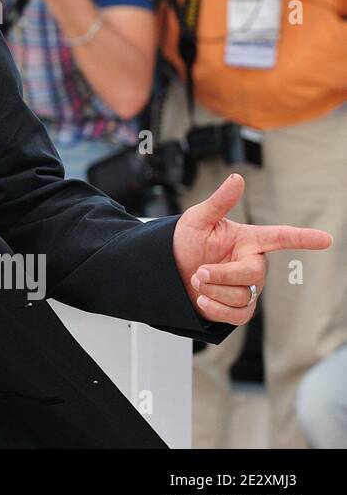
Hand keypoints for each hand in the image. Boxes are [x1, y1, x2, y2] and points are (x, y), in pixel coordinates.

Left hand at [174, 174, 332, 324]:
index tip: (326, 239)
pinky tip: (202, 299)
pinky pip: (238, 316)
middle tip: (199, 271)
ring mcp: (249, 288)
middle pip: (253, 273)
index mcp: (249, 240)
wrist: (169, 270)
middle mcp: (253, 264)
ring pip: (243, 296)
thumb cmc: (186, 242)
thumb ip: (219, 202)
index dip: (303, 238)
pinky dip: (216, 309)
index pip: (281, 237)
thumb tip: (237, 178)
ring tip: (196, 279)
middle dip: (222, 274)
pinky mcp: (239, 310)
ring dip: (213, 290)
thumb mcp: (198, 219)